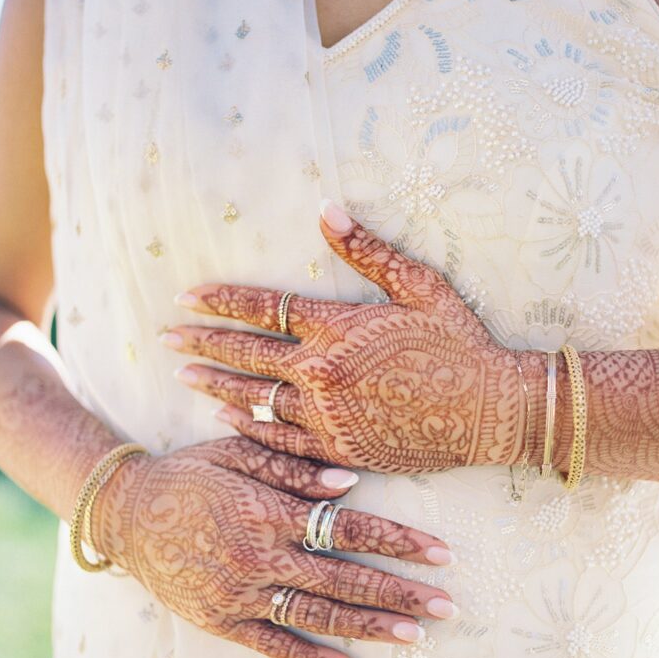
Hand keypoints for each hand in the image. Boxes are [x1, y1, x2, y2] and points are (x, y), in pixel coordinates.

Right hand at [91, 435, 456, 657]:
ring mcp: (237, 593)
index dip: (398, 540)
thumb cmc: (188, 473)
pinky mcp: (219, 621)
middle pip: (343, 577)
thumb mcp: (235, 453)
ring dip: (369, 626)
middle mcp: (257, 555)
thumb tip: (351, 482)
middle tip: (448, 605)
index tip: (441, 552)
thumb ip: (291, 466)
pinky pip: (272, 644)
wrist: (124, 514)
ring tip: (415, 636)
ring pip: (316, 614)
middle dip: (401, 591)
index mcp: (265, 509)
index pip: (347, 527)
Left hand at [162, 200, 526, 473]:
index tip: (188, 297)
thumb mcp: (421, 287)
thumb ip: (368, 251)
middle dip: (202, 342)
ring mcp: (328, 414)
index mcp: (338, 327)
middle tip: (167, 337)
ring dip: (215, 383)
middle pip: (247, 353)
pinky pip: (281, 437)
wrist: (491, 410)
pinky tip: (224, 415)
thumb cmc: (460, 344)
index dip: (222, 301)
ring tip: (182, 374)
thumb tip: (325, 210)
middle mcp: (323, 372)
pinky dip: (249, 424)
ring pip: (255, 397)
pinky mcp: (339, 447)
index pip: (264, 308)